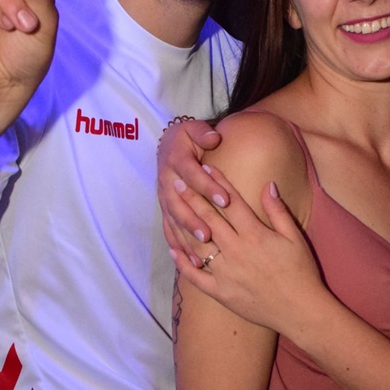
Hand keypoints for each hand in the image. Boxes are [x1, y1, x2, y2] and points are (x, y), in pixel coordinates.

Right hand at [157, 119, 225, 246]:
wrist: (167, 146)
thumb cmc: (188, 138)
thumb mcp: (193, 128)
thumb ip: (203, 132)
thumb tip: (213, 137)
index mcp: (176, 160)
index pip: (193, 175)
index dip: (208, 187)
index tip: (225, 199)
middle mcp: (167, 182)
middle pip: (179, 204)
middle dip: (193, 221)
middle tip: (209, 235)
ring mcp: (164, 198)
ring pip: (174, 221)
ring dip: (186, 237)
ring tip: (202, 252)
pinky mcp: (166, 210)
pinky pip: (169, 230)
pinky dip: (178, 246)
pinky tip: (190, 260)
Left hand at [169, 163, 324, 331]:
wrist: (301, 311)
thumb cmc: (301, 272)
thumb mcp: (295, 238)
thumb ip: (278, 210)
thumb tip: (268, 184)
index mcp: (255, 235)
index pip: (231, 203)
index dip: (218, 183)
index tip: (205, 167)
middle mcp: (236, 251)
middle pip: (208, 219)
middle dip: (191, 198)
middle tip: (176, 182)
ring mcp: (225, 273)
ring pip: (196, 245)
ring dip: (182, 225)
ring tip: (170, 210)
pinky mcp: (220, 293)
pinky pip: (195, 277)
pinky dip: (182, 264)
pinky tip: (173, 251)